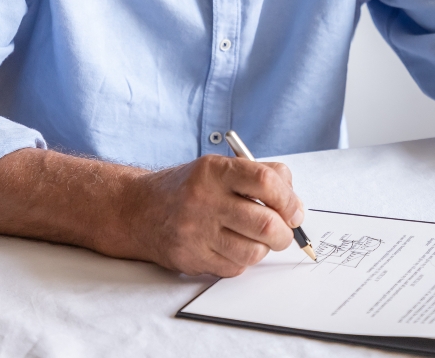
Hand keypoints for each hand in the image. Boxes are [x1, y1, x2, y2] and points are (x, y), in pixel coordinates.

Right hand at [121, 154, 305, 276]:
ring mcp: (196, 231)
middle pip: (266, 223)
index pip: (267, 182)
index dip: (289, 200)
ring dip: (264, 249)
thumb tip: (295, 206)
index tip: (294, 212)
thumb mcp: (220, 167)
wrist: (138, 210)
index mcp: (216, 171)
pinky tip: (230, 247)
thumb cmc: (190, 188)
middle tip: (284, 232)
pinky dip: (241, 260)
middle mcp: (205, 199)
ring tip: (256, 239)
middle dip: (285, 233)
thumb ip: (261, 176)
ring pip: (254, 252)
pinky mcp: (190, 257)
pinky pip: (235, 268)